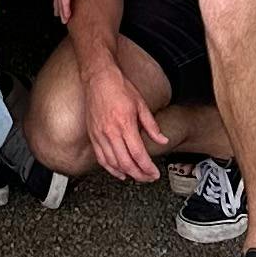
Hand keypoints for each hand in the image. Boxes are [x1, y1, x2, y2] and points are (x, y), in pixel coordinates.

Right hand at [82, 54, 170, 189]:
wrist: (98, 78)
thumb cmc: (119, 88)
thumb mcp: (141, 104)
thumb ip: (152, 125)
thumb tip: (163, 140)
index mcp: (125, 124)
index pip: (138, 154)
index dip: (147, 167)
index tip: (154, 173)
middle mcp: (110, 132)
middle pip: (125, 162)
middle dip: (139, 174)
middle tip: (148, 178)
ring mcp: (99, 135)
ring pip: (112, 163)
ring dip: (125, 173)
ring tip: (136, 176)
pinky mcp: (92, 135)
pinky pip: (100, 158)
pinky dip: (110, 168)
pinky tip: (118, 172)